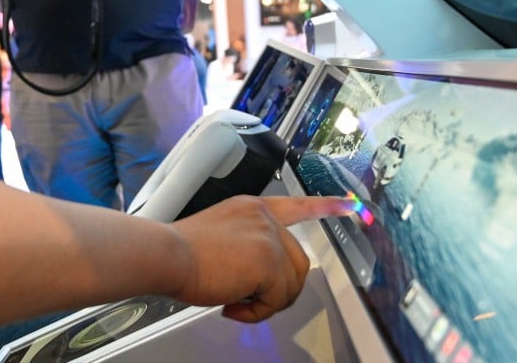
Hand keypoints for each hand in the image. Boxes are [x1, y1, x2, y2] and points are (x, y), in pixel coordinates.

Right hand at [169, 195, 353, 322]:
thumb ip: (247, 247)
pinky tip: (232, 305)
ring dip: (265, 301)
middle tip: (245, 297)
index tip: (350, 205)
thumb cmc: (180, 252)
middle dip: (277, 288)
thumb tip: (259, 279)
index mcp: (252, 208)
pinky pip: (278, 299)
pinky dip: (256, 311)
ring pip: (291, 284)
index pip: (297, 205)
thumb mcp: (220, 236)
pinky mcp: (268, 260)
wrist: (166, 254)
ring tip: (234, 300)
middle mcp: (264, 217)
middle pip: (297, 262)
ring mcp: (269, 237)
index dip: (325, 207)